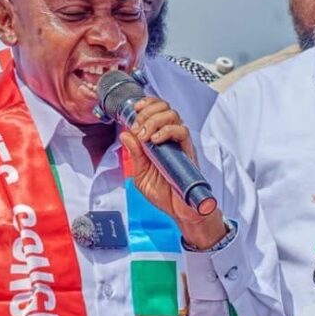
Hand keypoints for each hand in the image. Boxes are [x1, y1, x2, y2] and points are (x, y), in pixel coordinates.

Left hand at [119, 97, 227, 249]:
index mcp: (159, 140)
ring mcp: (180, 144)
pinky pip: (182, 132)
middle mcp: (171, 138)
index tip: (134, 109)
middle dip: (147, 111)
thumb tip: (125, 135)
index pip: (156, 111)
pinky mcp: (188, 151)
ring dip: (155, 120)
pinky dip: (166, 131)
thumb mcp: (141, 174)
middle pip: (164, 107)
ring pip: (173, 115)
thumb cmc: (163, 193)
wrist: (179, 211)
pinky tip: (155, 140)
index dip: (146, 104)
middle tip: (138, 127)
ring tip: (145, 135)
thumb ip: (134, 155)